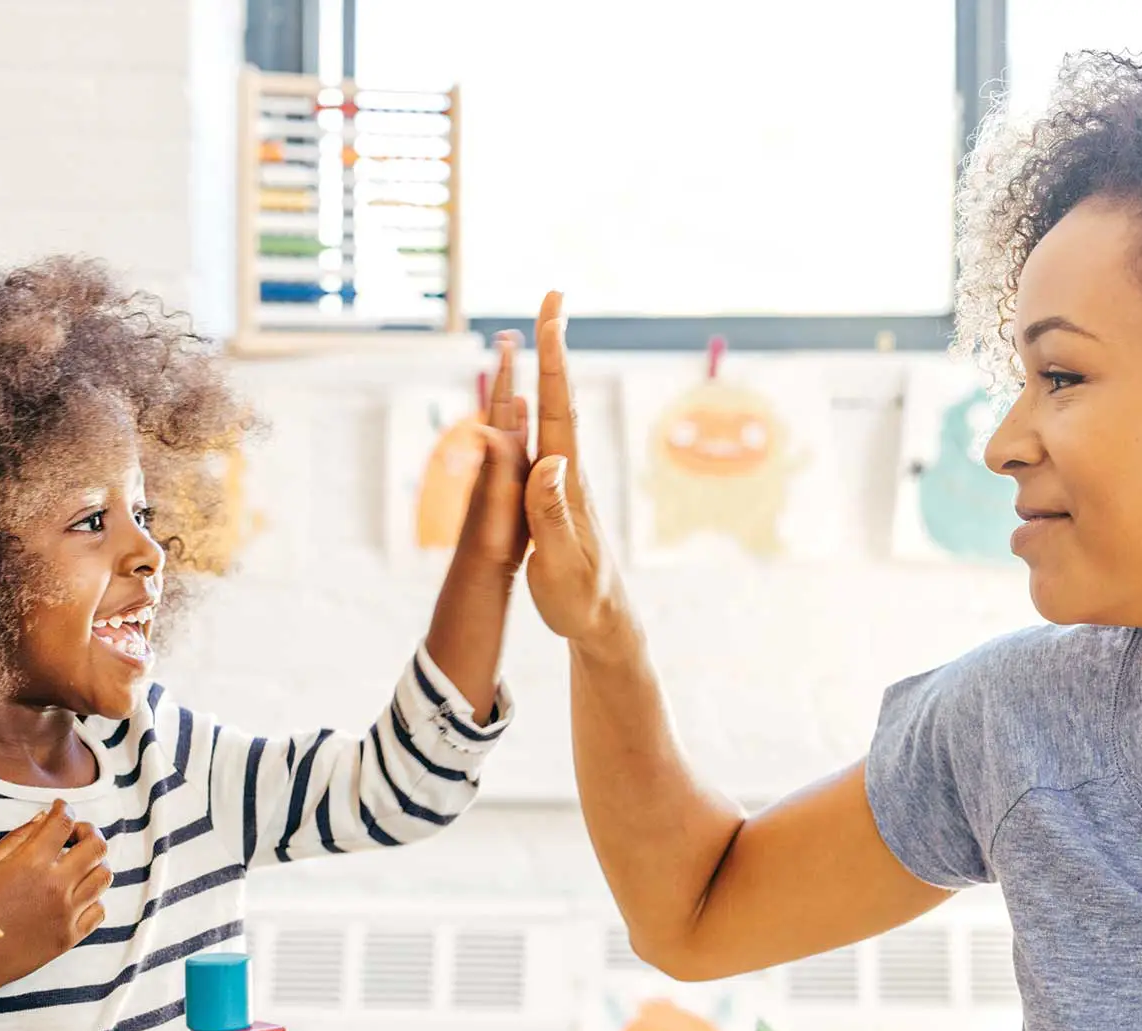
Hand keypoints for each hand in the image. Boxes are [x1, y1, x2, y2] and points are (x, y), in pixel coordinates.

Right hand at [0, 799, 109, 1006]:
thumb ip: (18, 839)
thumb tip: (43, 818)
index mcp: (32, 864)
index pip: (63, 823)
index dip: (64, 809)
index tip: (60, 809)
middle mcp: (56, 886)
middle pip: (97, 846)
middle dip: (89, 832)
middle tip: (76, 834)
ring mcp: (66, 913)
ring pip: (103, 877)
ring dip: (95, 864)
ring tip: (79, 864)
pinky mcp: (69, 937)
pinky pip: (99, 911)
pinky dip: (93, 899)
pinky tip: (77, 895)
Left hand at [452, 330, 532, 575]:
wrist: (476, 579)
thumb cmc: (489, 548)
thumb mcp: (495, 508)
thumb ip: (495, 468)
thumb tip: (486, 428)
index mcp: (502, 460)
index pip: (506, 407)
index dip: (510, 372)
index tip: (511, 335)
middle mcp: (499, 461)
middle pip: (504, 405)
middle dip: (508, 368)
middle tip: (509, 332)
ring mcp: (503, 473)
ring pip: (509, 420)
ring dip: (512, 388)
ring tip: (513, 359)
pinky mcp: (510, 487)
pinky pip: (518, 442)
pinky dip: (521, 420)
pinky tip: (524, 416)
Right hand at [521, 292, 631, 654]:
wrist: (602, 622)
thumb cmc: (580, 597)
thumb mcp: (562, 561)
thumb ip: (553, 515)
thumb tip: (551, 463)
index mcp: (567, 481)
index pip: (559, 410)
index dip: (554, 361)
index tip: (551, 316)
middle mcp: (568, 471)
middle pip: (561, 397)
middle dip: (554, 345)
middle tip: (553, 297)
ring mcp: (565, 481)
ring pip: (555, 413)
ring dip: (550, 368)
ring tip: (548, 329)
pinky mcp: (558, 496)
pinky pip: (546, 439)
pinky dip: (541, 405)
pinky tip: (539, 399)